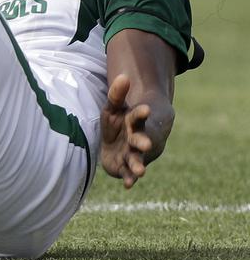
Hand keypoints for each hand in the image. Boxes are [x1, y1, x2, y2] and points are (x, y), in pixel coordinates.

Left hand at [100, 74, 155, 188]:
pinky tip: (128, 184)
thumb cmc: (118, 121)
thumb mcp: (113, 107)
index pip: (138, 116)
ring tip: (141, 171)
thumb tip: (122, 75)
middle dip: (143, 142)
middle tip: (146, 145)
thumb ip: (116, 94)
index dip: (141, 113)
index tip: (145, 109)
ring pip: (136, 160)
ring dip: (138, 165)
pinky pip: (128, 174)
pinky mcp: (125, 166)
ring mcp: (132, 153)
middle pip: (141, 140)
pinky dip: (129, 179)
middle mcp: (137, 138)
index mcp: (134, 121)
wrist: (120, 141)